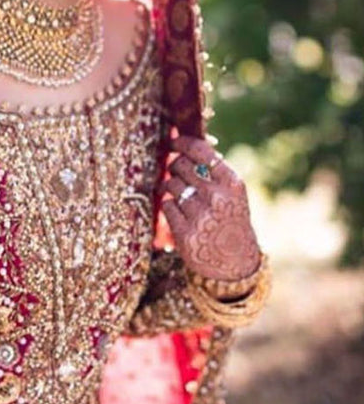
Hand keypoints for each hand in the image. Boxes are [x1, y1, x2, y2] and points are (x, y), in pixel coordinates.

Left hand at [161, 132, 260, 281]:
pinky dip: (170, 206)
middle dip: (174, 166)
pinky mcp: (185, 234)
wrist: (236, 262)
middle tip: (175, 170)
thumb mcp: (232, 193)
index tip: (173, 142)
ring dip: (171, 186)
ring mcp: (200, 217)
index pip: (201, 152)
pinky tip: (180, 213)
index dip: (182, 143)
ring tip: (180, 194)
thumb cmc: (230, 219)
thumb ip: (213, 171)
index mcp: (232, 183)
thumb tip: (183, 145)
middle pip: (181, 166)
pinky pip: (167, 206)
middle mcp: (217, 198)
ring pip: (171, 185)